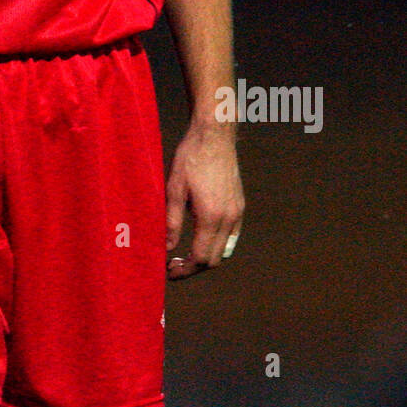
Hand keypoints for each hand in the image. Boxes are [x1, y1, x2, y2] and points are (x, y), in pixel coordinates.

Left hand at [165, 122, 243, 280]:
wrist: (214, 135)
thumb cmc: (191, 158)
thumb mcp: (174, 189)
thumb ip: (171, 222)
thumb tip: (166, 248)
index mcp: (211, 216)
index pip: (200, 258)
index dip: (184, 269)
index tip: (169, 270)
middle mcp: (229, 218)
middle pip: (214, 259)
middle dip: (194, 267)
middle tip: (173, 265)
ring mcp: (237, 212)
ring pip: (224, 250)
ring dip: (206, 256)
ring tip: (185, 254)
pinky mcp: (240, 205)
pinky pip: (231, 236)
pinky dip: (216, 244)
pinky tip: (200, 237)